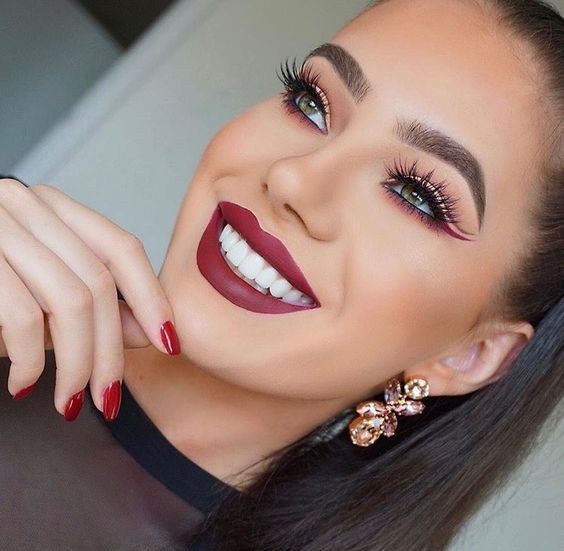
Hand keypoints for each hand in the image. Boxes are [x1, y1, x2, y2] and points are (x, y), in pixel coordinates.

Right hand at [0, 178, 179, 420]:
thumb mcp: (42, 290)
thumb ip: (96, 302)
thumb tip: (148, 329)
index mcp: (52, 208)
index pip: (122, 248)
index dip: (153, 297)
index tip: (169, 343)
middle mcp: (23, 206)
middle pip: (99, 282)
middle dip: (111, 350)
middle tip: (108, 398)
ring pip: (70, 301)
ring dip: (78, 363)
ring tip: (70, 400)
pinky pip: (21, 317)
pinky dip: (31, 360)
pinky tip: (25, 383)